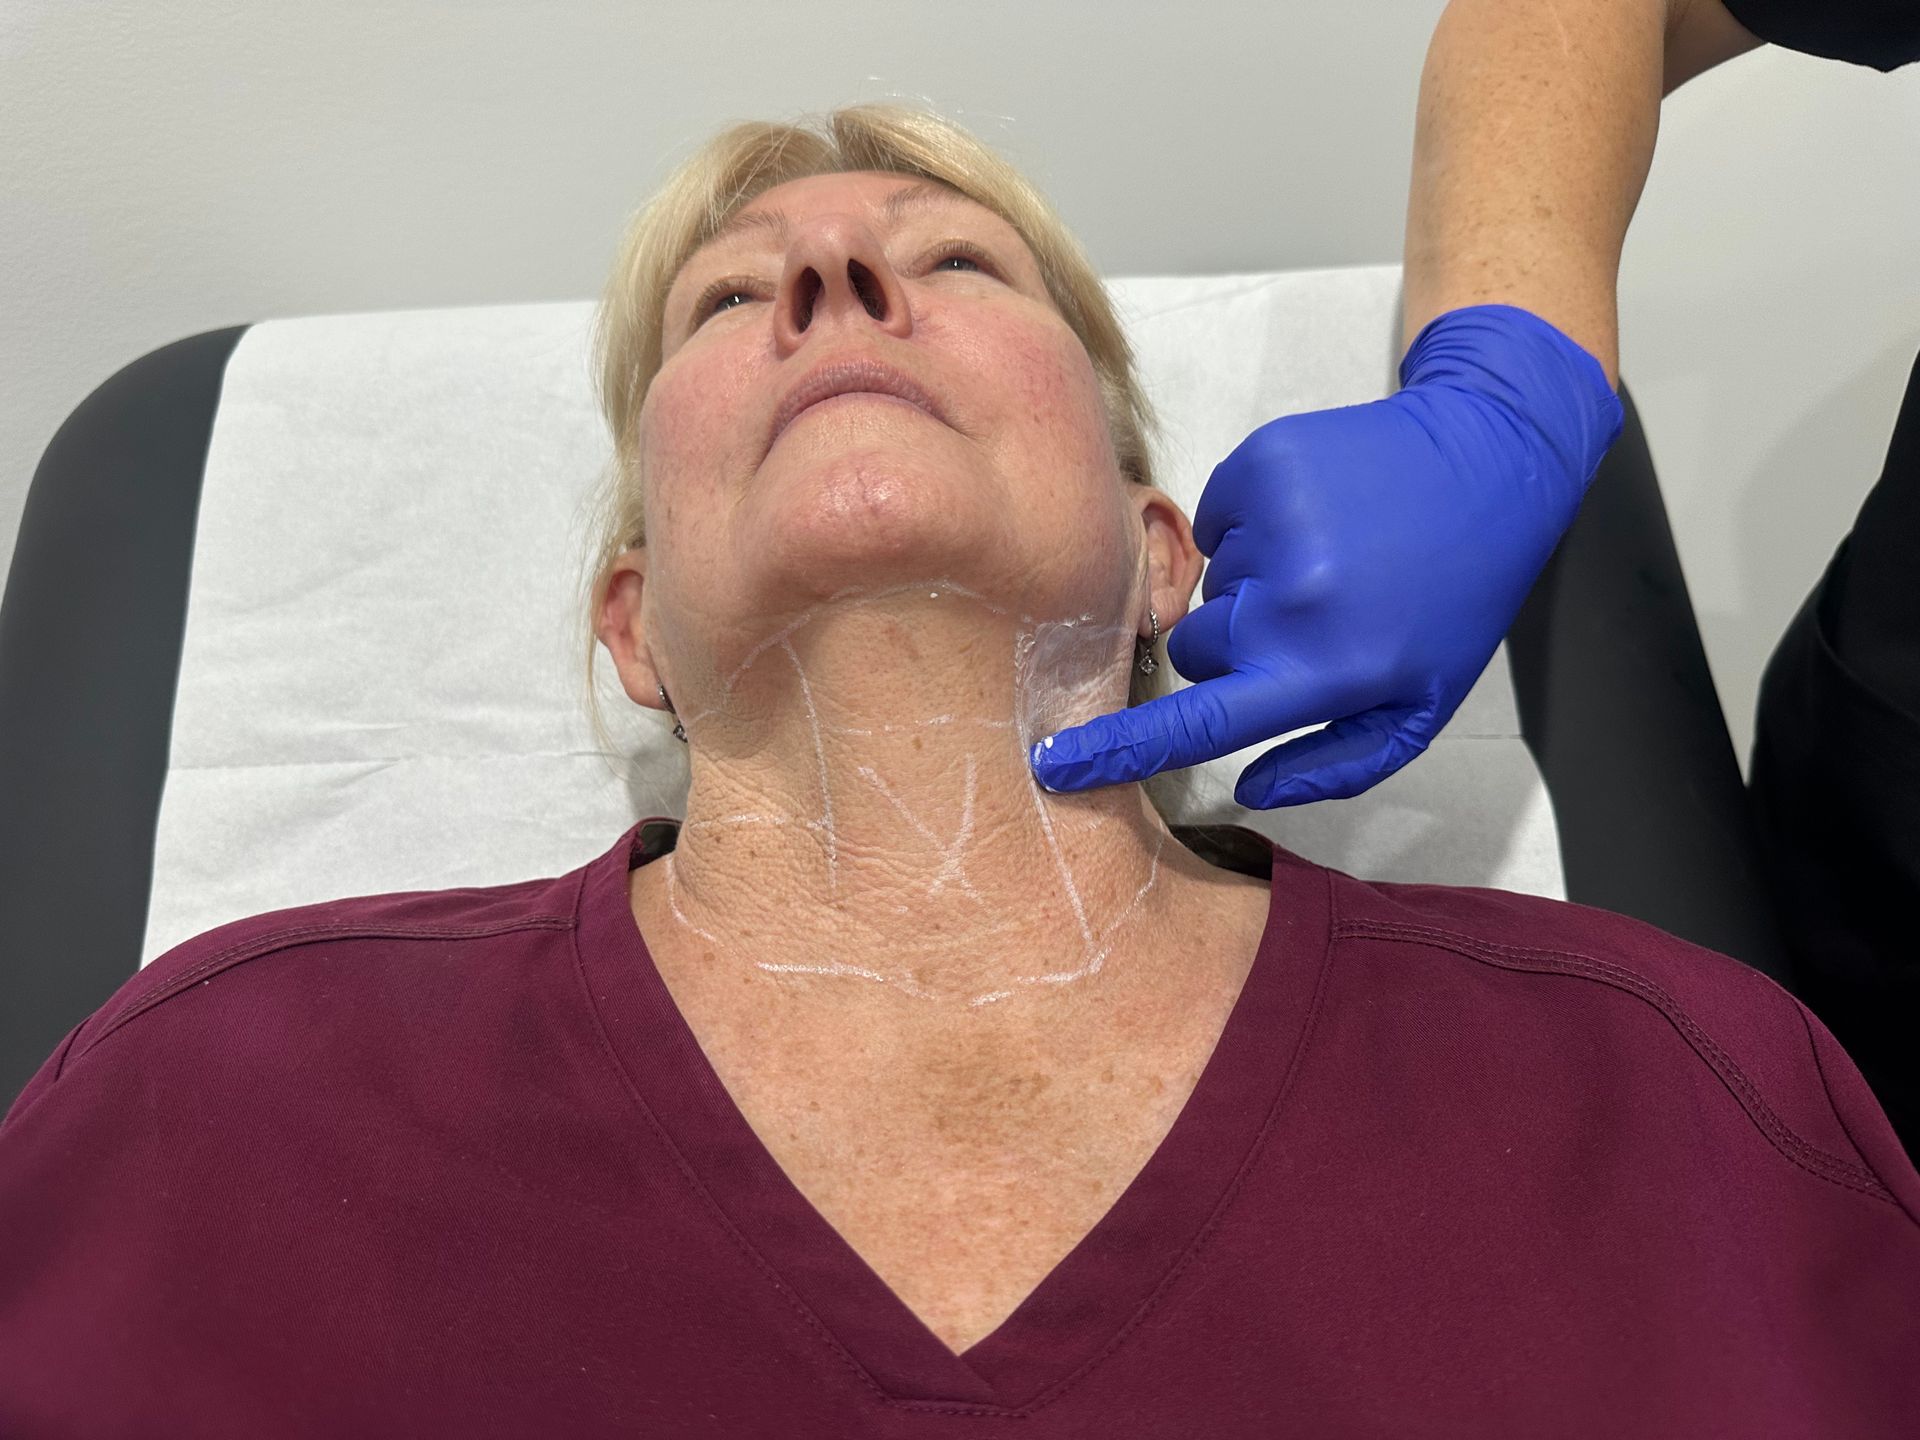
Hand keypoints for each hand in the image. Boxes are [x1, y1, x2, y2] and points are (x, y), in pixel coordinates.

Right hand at [1027, 304, 1624, 807]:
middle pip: (1196, 650)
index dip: (1119, 748)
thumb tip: (1243, 788)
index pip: (1200, 722)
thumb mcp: (1420, 705)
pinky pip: (1216, 521)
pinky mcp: (1262, 464)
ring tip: (1332, 560)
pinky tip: (1316, 517)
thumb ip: (1334, 764)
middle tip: (1309, 623)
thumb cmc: (1455, 601)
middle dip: (1233, 646)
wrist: (1493, 461)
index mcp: (1328, 670)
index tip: (1054, 763)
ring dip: (1255, 583)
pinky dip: (1252, 525)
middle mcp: (1293, 600)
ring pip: (1211, 584)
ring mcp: (1275, 525)